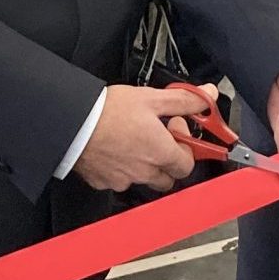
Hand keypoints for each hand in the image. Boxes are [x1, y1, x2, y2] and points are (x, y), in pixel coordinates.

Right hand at [72, 83, 207, 192]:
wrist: (71, 122)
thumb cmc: (107, 111)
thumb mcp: (151, 98)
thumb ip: (184, 100)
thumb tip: (207, 96)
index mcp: (161, 152)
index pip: (188, 164)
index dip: (185, 148)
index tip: (176, 131)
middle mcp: (145, 171)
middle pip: (168, 178)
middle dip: (168, 161)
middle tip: (157, 139)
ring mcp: (123, 180)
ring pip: (143, 179)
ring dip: (144, 165)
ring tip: (132, 141)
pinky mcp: (103, 182)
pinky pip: (119, 180)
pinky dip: (120, 169)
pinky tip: (113, 149)